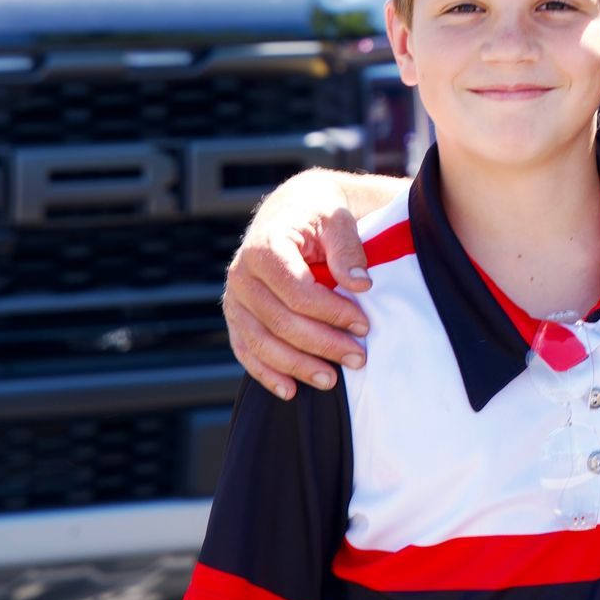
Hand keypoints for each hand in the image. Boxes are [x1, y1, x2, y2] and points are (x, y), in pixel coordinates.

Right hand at [225, 171, 376, 400]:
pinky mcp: (236, 316)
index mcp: (264, 248)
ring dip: (297, 366)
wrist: (292, 209)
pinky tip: (291, 389)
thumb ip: (347, 248)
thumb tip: (361, 284)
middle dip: (321, 345)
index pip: (297, 293)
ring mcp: (235, 299)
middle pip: (280, 323)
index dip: (332, 313)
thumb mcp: (337, 218)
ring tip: (331, 380)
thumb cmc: (318, 213)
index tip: (364, 325)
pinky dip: (266, 373)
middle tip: (358, 358)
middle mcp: (241, 275)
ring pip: (261, 343)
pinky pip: (246, 351)